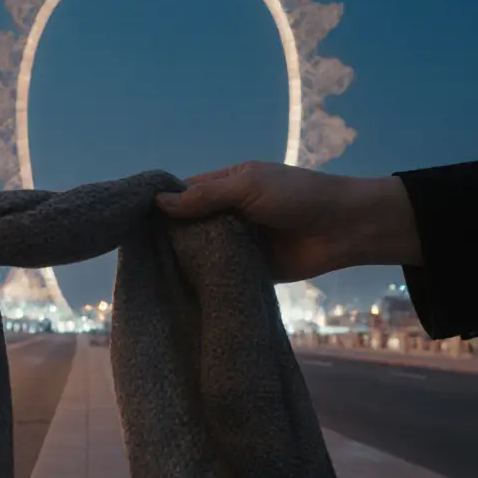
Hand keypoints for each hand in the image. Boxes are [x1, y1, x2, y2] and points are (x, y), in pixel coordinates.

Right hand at [156, 161, 421, 281]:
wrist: (346, 229)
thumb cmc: (298, 196)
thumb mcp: (248, 186)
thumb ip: (205, 196)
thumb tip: (158, 203)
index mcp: (227, 185)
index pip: (184, 193)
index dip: (160, 205)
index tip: (131, 221)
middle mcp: (228, 214)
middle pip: (189, 226)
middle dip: (168, 237)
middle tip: (135, 255)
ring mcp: (239, 244)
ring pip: (202, 252)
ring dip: (185, 262)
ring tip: (150, 276)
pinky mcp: (250, 271)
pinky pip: (222, 275)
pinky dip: (206, 281)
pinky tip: (180, 292)